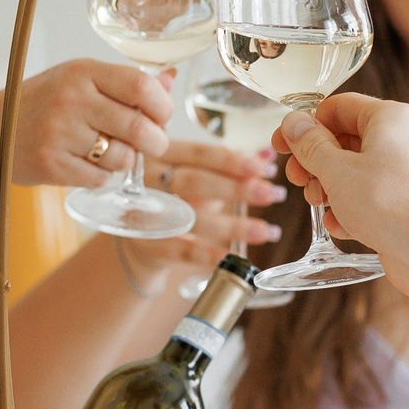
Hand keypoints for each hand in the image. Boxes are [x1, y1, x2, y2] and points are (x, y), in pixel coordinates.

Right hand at [10, 60, 174, 188]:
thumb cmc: (44, 103)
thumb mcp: (80, 81)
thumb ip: (125, 83)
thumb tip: (170, 82)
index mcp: (82, 72)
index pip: (141, 86)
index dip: (162, 106)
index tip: (163, 116)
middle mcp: (71, 100)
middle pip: (139, 127)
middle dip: (156, 142)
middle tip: (154, 145)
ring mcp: (59, 133)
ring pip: (122, 158)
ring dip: (124, 161)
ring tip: (107, 152)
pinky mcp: (51, 165)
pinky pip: (99, 179)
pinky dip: (100, 176)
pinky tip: (85, 163)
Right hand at [118, 139, 286, 273]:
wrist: (135, 237)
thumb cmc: (172, 197)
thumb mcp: (196, 173)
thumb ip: (230, 165)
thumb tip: (268, 155)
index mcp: (162, 154)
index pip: (200, 153)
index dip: (233, 160)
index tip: (265, 167)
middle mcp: (149, 180)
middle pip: (195, 181)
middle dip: (237, 188)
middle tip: (272, 194)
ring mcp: (145, 213)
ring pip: (193, 218)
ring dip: (235, 225)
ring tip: (267, 231)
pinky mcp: (148, 245)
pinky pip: (183, 251)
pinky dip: (211, 255)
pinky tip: (236, 256)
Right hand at [276, 94, 408, 253]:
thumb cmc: (388, 203)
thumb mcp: (336, 170)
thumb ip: (310, 145)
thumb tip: (293, 124)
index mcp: (392, 117)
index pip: (340, 107)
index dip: (306, 124)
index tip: (283, 143)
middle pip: (349, 139)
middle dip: (317, 161)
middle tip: (298, 179)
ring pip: (362, 169)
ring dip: (333, 185)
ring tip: (318, 204)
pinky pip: (379, 194)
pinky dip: (355, 206)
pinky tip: (340, 225)